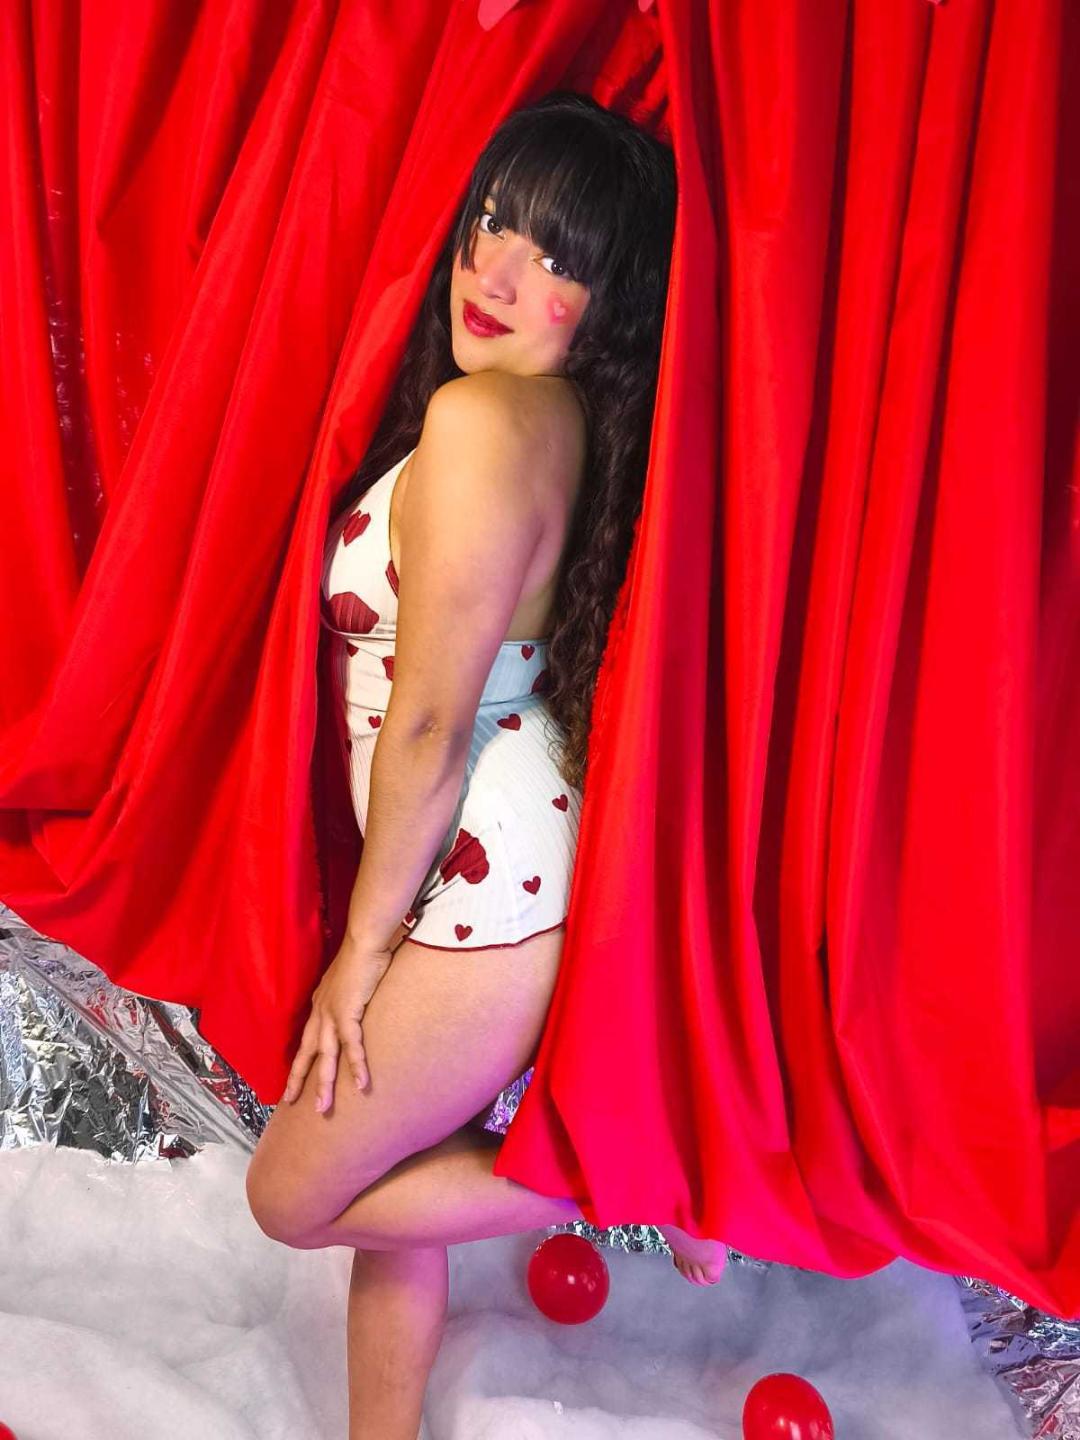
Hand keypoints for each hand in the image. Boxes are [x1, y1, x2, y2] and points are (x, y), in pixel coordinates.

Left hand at [280, 937, 394, 1111]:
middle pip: (307, 1051)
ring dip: (325, 1083)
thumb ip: (348, 994)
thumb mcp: (350, 980)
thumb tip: (355, 1002)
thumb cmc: (362, 954)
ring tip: (324, 1107)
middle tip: (291, 1102)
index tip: (295, 1078)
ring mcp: (332, 1013)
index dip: (301, 1059)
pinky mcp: (348, 1012)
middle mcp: (321, 1011)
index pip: (308, 1038)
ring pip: (325, 1055)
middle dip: (299, 1078)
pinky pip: (352, 1045)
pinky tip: (361, 1084)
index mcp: (320, 1004)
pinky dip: (356, 1065)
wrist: (364, 940)